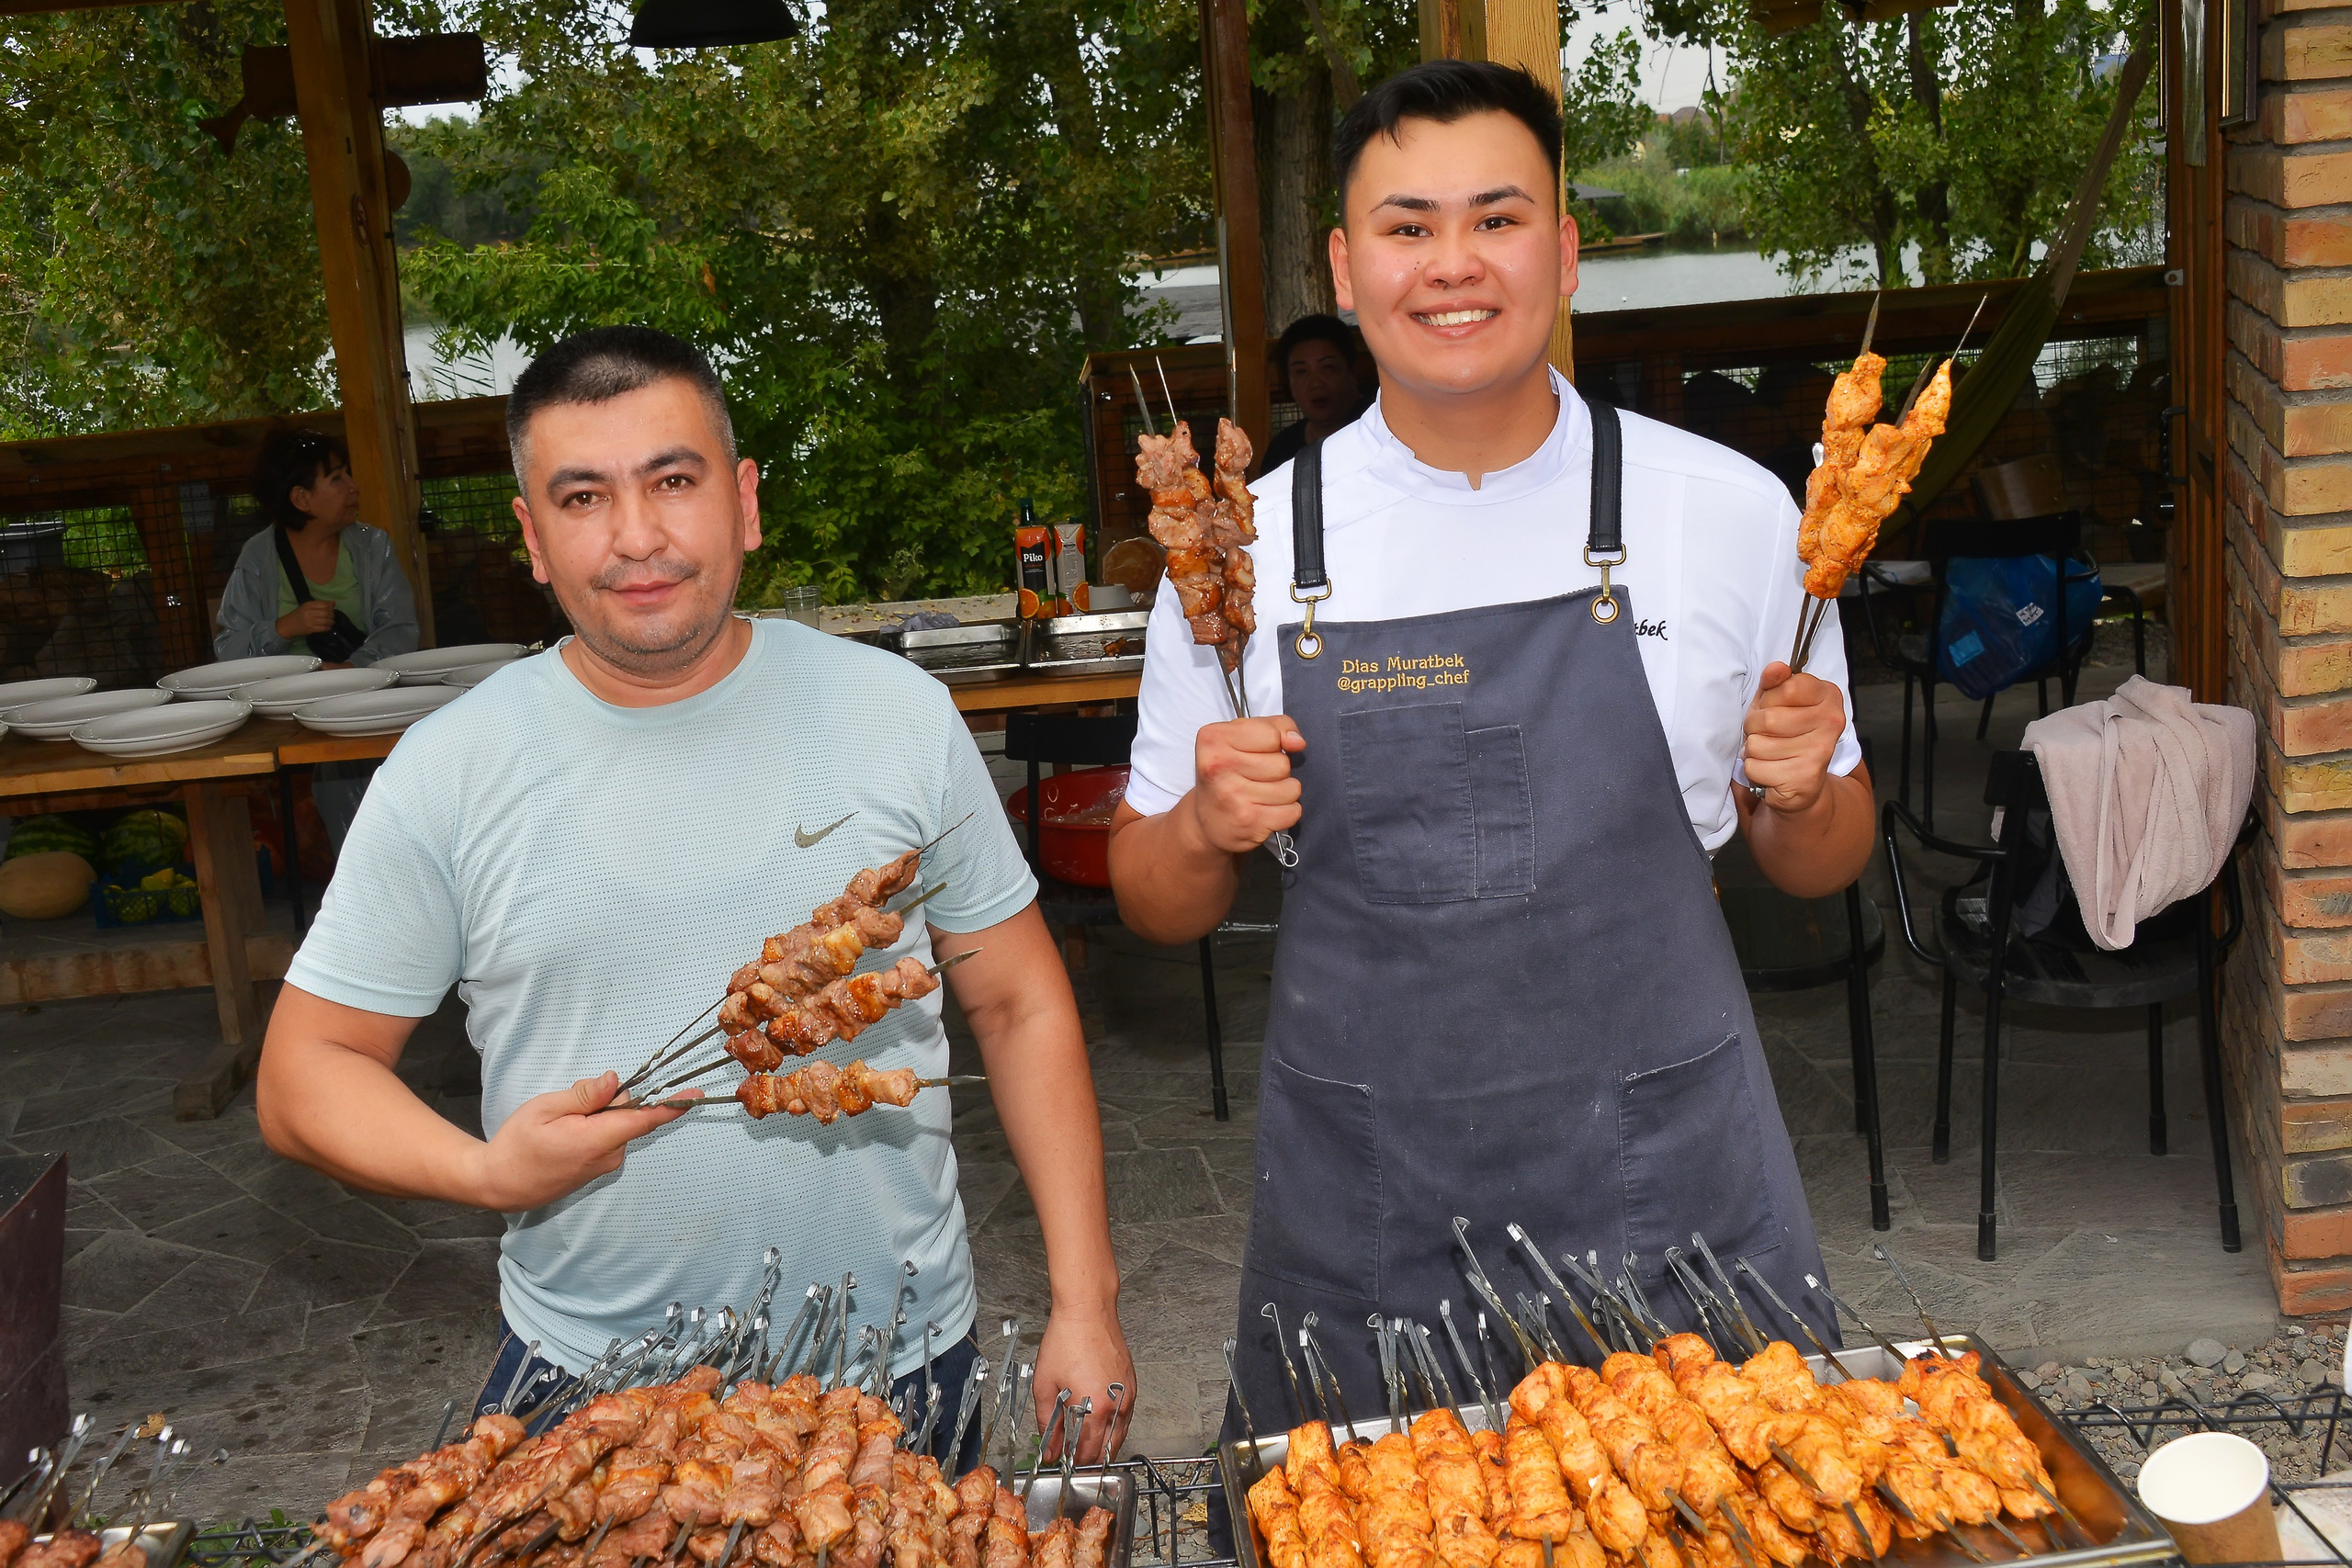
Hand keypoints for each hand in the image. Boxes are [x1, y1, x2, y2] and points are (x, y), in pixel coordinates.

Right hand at [276, 599, 334, 637]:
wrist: (288, 624)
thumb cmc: (299, 614)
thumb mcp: (308, 607)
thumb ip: (320, 604)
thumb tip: (334, 602)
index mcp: (309, 604)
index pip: (324, 604)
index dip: (331, 607)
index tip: (331, 610)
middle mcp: (309, 612)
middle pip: (326, 613)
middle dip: (332, 615)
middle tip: (332, 617)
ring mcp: (310, 621)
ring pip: (326, 621)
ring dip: (331, 622)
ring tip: (332, 622)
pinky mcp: (310, 629)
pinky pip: (323, 628)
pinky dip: (328, 628)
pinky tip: (328, 627)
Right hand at [469, 1070, 696, 1211]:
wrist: (499, 1184)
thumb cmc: (517, 1143)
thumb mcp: (546, 1109)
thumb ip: (586, 1096)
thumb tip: (617, 1082)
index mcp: (597, 1140)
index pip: (645, 1119)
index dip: (673, 1105)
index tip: (697, 1094)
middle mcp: (608, 1156)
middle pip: (627, 1116)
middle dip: (608, 1102)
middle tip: (571, 1105)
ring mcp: (604, 1166)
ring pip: (615, 1127)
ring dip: (596, 1118)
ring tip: (560, 1125)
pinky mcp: (597, 1170)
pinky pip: (606, 1139)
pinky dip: (592, 1130)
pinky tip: (563, 1136)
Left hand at [1031, 1301, 1135, 1463]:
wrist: (1087, 1311)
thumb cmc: (1067, 1340)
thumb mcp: (1045, 1385)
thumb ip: (1047, 1423)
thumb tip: (1049, 1448)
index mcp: (1094, 1409)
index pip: (1087, 1452)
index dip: (1073, 1462)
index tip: (1062, 1461)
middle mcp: (1117, 1405)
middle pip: (1107, 1449)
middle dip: (1089, 1457)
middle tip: (1073, 1455)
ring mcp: (1128, 1394)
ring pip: (1120, 1435)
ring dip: (1104, 1443)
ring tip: (1084, 1439)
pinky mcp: (1132, 1384)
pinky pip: (1126, 1416)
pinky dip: (1114, 1425)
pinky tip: (1099, 1420)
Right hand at [1182, 716, 1304, 853]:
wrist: (1206, 822)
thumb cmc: (1227, 775)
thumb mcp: (1241, 739)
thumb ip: (1275, 727)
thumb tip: (1297, 742)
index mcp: (1213, 739)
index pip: (1271, 734)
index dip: (1272, 744)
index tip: (1256, 754)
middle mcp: (1219, 766)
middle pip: (1283, 763)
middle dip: (1278, 771)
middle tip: (1257, 778)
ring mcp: (1233, 796)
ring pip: (1292, 788)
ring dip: (1284, 793)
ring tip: (1262, 796)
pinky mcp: (1249, 821)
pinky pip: (1293, 811)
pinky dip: (1286, 813)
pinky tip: (1266, 812)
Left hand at [1741, 662, 1845, 813]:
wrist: (1803, 784)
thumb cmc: (1786, 736)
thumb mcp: (1777, 702)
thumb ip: (1774, 683)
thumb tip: (1775, 669)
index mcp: (1828, 696)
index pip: (1787, 687)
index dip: (1769, 699)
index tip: (1774, 707)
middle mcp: (1831, 722)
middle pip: (1768, 718)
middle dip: (1754, 728)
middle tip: (1766, 735)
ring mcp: (1820, 750)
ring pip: (1757, 744)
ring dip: (1753, 750)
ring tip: (1769, 753)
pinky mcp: (1804, 777)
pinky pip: (1755, 767)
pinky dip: (1755, 770)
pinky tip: (1771, 771)